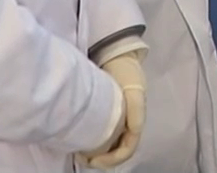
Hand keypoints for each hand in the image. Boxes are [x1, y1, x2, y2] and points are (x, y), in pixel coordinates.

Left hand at [83, 50, 144, 168]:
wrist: (118, 55)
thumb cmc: (127, 73)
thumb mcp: (134, 92)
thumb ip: (136, 113)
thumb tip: (132, 133)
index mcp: (136, 121)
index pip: (127, 150)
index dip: (112, 160)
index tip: (93, 161)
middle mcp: (127, 124)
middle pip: (118, 151)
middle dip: (102, 160)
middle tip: (83, 159)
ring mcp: (118, 120)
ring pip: (111, 146)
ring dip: (97, 154)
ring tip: (80, 153)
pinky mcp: (108, 115)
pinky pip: (104, 136)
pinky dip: (94, 144)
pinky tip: (81, 141)